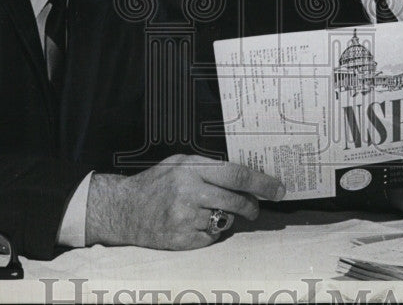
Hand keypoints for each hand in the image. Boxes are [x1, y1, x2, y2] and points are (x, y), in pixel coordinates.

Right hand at [86, 155, 284, 249]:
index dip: (262, 183)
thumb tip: (244, 177)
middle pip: (237, 201)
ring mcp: (185, 218)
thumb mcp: (179, 163)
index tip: (278, 189)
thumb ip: (208, 168)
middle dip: (252, 206)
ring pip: (225, 221)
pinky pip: (211, 238)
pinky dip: (209, 233)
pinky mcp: (182, 240)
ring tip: (207, 212)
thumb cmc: (155, 183)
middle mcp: (189, 192)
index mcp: (191, 169)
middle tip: (255, 208)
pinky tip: (194, 224)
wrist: (124, 209)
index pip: (237, 175)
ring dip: (225, 218)